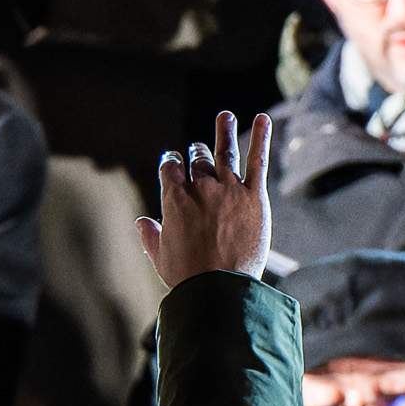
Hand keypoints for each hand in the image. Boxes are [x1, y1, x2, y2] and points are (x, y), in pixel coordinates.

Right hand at [145, 108, 271, 286]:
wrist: (219, 289)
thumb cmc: (188, 278)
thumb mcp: (161, 257)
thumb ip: (150, 236)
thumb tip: (142, 222)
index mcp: (174, 199)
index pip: (171, 167)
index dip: (172, 162)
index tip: (174, 161)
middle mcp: (200, 187)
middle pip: (198, 159)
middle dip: (197, 153)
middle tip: (199, 149)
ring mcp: (228, 189)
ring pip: (225, 152)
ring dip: (223, 131)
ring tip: (225, 116)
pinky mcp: (253, 196)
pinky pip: (258, 161)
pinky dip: (261, 137)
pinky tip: (263, 118)